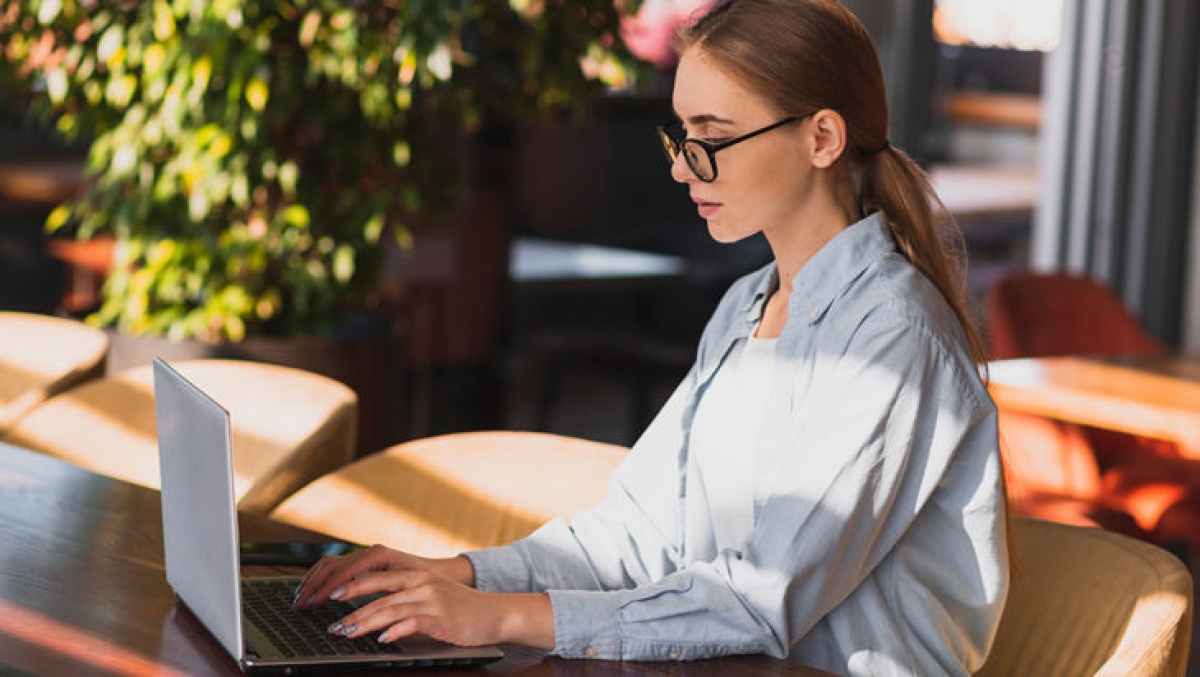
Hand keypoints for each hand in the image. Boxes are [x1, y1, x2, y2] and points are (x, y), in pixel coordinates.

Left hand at [293, 544, 553, 648]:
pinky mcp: (441, 618)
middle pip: (378, 590)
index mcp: (415, 575)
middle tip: (329, 617)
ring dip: (364, 622)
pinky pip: (412, 623)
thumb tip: (370, 611)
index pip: (376, 576)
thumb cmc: (460, 609)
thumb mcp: (430, 595)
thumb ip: (403, 598)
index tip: (327, 595)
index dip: (350, 584)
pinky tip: (382, 639)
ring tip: (346, 633)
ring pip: (390, 608)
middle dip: (350, 604)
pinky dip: (394, 631)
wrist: (494, 613)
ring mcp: (431, 599)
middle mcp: (421, 582)